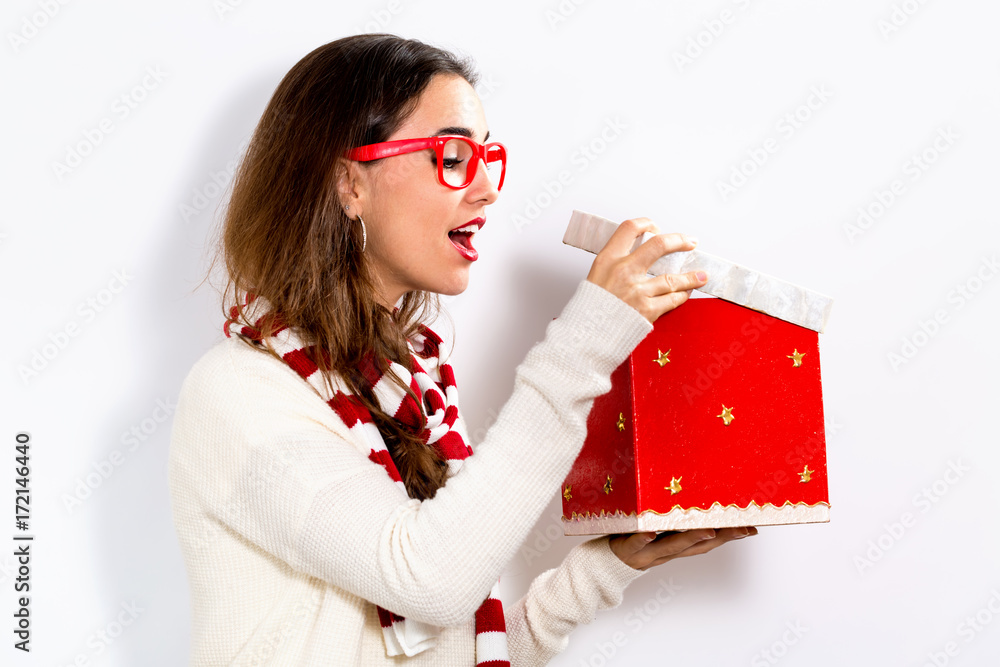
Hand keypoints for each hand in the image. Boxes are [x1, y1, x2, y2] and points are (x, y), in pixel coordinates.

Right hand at [585, 217, 706, 323]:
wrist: (586, 335)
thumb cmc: (590, 309)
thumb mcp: (595, 277)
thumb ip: (616, 265)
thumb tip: (637, 256)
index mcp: (607, 260)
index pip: (630, 229)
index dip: (646, 224)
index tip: (655, 227)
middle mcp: (624, 271)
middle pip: (659, 245)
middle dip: (680, 241)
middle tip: (690, 242)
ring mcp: (637, 291)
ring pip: (672, 278)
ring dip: (691, 277)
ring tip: (701, 275)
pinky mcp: (647, 310)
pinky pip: (672, 300)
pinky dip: (681, 296)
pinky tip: (686, 293)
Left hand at [608, 527, 757, 570]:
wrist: (607, 562)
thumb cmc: (637, 541)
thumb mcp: (659, 534)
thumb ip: (679, 523)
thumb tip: (699, 502)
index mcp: (676, 546)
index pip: (708, 542)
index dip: (730, 537)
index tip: (751, 528)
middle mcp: (666, 551)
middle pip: (695, 546)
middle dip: (719, 537)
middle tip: (739, 528)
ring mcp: (648, 551)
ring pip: (671, 546)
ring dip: (689, 539)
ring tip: (706, 530)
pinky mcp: (627, 547)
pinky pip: (636, 542)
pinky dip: (643, 538)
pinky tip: (650, 531)